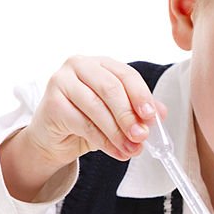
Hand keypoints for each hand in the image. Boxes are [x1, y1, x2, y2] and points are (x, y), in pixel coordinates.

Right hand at [24, 56, 167, 167]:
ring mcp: (62, 81)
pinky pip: (83, 124)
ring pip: (97, 108)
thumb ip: (138, 110)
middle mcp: (79, 65)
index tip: (152, 115)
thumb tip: (161, 113)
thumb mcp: (117, 114)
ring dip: (118, 133)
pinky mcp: (51, 103)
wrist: (54, 138)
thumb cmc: (87, 120)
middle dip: (129, 115)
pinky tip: (116, 151)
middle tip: (142, 136)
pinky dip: (104, 141)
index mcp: (100, 63)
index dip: (141, 95)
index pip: (126, 74)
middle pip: (111, 89)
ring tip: (132, 149)